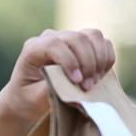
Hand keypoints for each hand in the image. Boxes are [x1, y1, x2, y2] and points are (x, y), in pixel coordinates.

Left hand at [0, 28, 115, 122]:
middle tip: (87, 87)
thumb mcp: (33, 98)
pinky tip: (99, 76)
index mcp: (33, 48)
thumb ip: (49, 88)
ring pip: (93, 36)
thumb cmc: (29, 98)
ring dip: (99, 60)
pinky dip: (107, 59)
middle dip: (87, 63)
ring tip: (94, 82)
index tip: (76, 81)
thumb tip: (71, 82)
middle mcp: (51, 37)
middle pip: (78, 38)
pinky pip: (104, 43)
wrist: (32, 98)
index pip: (54, 44)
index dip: (69, 61)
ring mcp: (69, 38)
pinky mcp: (84, 45)